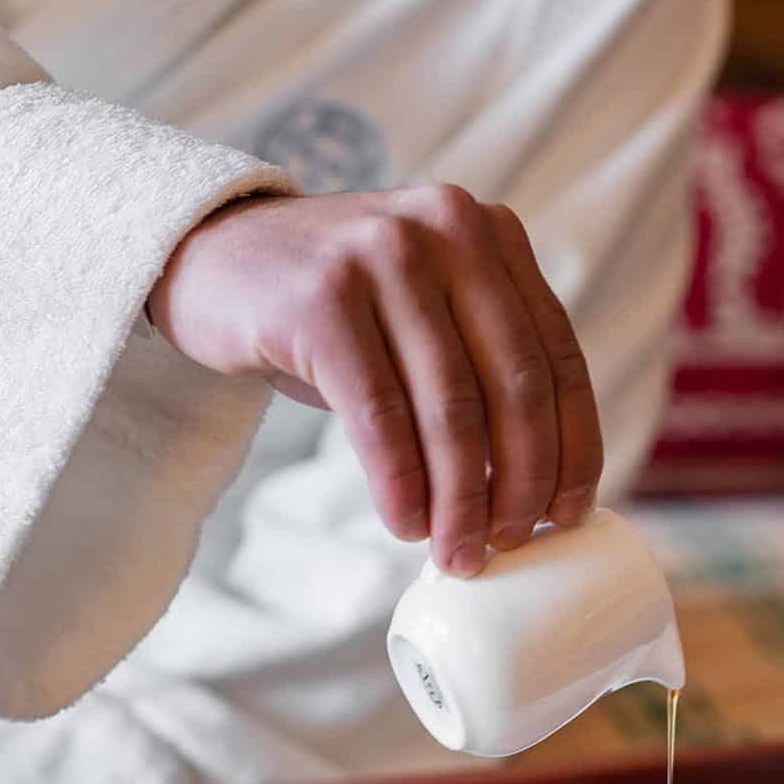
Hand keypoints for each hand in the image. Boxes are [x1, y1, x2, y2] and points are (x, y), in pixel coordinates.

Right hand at [147, 187, 602, 574]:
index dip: (573, 447)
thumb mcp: (423, 314)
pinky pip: (381, 415)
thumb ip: (482, 367)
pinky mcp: (321, 298)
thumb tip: (537, 491)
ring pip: (450, 408)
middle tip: (510, 545)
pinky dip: (401, 483)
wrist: (211, 258)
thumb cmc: (334, 314)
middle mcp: (447, 230)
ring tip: (457, 553)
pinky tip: (406, 523)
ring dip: (460, 500)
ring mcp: (382, 255)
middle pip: (513, 387)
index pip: (557, 357)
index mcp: (491, 235)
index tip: (568, 515)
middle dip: (520, 483)